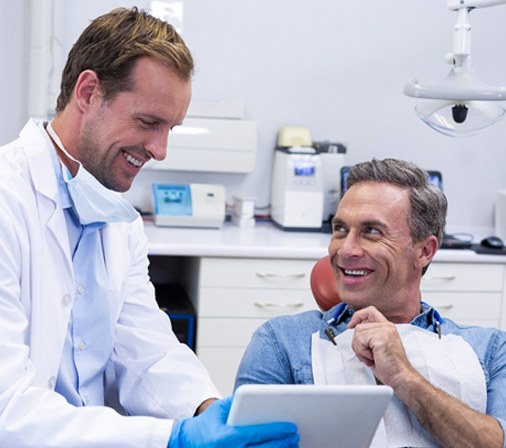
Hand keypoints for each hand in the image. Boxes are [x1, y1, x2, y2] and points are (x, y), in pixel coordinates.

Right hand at [168, 395, 298, 447]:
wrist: (187, 444)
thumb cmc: (206, 425)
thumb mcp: (219, 408)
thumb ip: (238, 401)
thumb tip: (262, 396)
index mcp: (225, 438)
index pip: (256, 433)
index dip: (276, 430)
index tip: (291, 427)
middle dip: (283, 444)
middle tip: (295, 436)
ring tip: (291, 445)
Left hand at [348, 306, 416, 388]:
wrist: (400, 377)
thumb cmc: (390, 366)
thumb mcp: (378, 347)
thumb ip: (369, 335)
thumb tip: (355, 329)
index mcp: (387, 327)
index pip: (369, 311)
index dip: (358, 316)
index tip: (351, 325)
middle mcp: (387, 327)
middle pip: (359, 326)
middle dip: (357, 343)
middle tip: (367, 354)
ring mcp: (384, 331)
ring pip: (358, 333)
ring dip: (360, 349)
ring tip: (371, 357)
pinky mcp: (381, 338)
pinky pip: (360, 341)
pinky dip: (362, 352)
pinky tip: (372, 358)